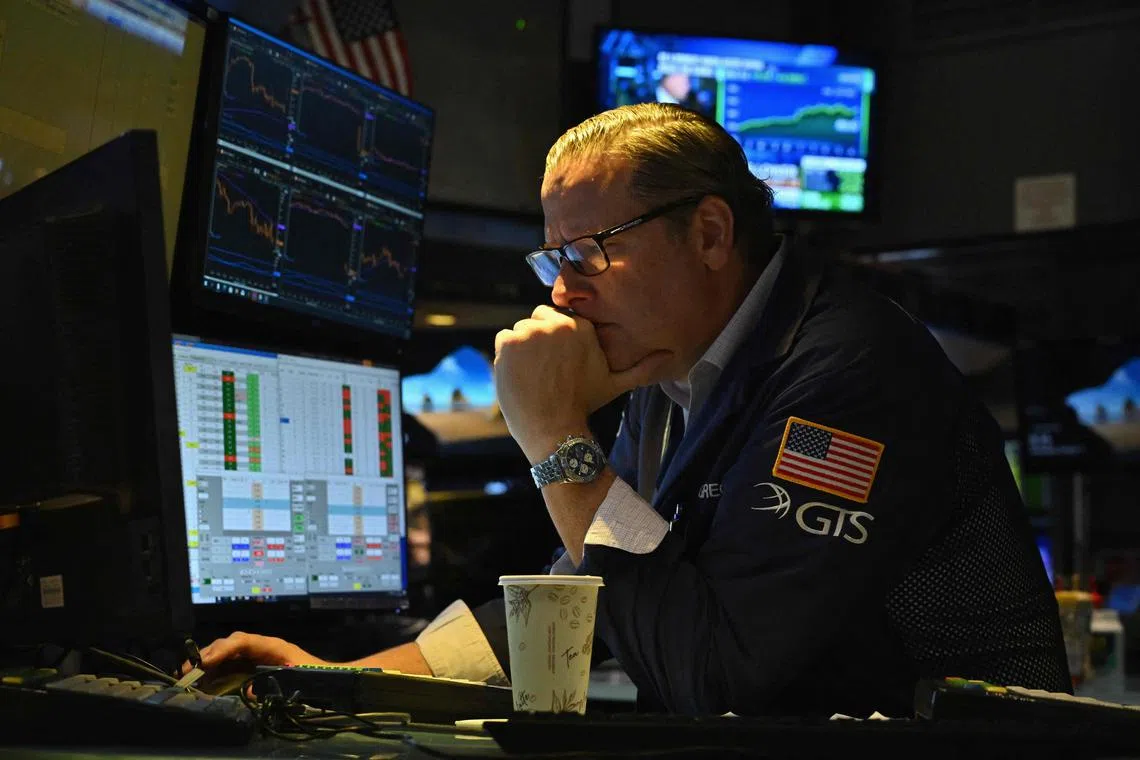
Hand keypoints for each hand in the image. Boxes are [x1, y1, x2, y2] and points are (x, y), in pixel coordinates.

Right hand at [179, 631, 319, 675]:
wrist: (330, 677)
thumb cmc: (316, 676)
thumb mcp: (296, 681)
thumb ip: (272, 685)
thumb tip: (249, 691)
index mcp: (273, 646)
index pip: (243, 641)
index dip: (222, 649)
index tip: (205, 661)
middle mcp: (263, 647)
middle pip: (232, 644)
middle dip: (209, 653)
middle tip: (188, 669)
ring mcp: (259, 656)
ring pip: (230, 653)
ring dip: (210, 662)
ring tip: (190, 674)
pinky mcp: (257, 666)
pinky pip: (234, 664)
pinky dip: (218, 670)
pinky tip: (205, 680)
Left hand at [494, 305, 668, 461]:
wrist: (554, 428)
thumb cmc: (584, 405)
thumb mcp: (617, 383)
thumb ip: (642, 367)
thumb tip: (671, 357)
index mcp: (581, 326)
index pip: (559, 317)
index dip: (556, 339)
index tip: (557, 361)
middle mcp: (556, 323)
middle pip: (538, 320)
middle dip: (540, 340)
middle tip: (545, 370)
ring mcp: (530, 331)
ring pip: (520, 330)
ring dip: (523, 348)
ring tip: (533, 375)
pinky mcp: (509, 342)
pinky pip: (503, 339)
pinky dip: (506, 356)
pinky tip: (519, 374)